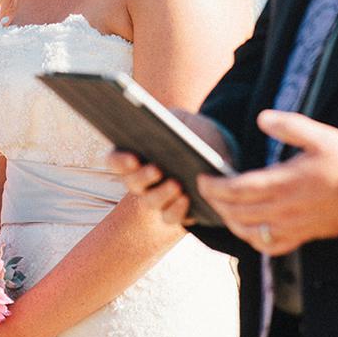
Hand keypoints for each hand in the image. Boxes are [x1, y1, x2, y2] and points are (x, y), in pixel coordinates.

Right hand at [106, 110, 230, 226]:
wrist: (222, 151)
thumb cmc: (195, 131)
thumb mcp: (185, 120)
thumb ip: (171, 120)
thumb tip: (162, 127)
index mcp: (135, 154)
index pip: (115, 160)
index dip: (119, 160)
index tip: (133, 157)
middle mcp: (141, 180)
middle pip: (132, 183)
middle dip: (143, 177)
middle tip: (157, 169)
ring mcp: (157, 198)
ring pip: (150, 202)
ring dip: (161, 194)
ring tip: (176, 184)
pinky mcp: (176, 212)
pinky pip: (170, 216)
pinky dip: (177, 210)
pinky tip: (187, 198)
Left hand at [195, 109, 337, 255]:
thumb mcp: (319, 134)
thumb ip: (288, 125)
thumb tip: (263, 118)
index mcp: (285, 182)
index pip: (238, 188)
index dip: (215, 186)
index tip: (201, 178)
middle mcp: (285, 208)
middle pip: (238, 211)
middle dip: (215, 202)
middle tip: (204, 191)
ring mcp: (293, 225)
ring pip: (250, 231)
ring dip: (229, 221)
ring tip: (220, 208)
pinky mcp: (303, 236)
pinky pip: (270, 246)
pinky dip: (252, 239)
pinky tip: (248, 230)